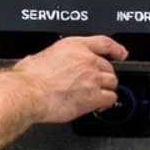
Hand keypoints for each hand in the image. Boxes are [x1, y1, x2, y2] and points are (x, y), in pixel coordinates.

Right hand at [12, 35, 128, 122]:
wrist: (29, 93)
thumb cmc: (29, 78)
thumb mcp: (37, 56)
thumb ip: (47, 58)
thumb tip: (41, 63)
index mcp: (73, 46)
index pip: (104, 43)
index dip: (116, 48)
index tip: (120, 53)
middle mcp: (86, 60)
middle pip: (109, 67)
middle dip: (104, 75)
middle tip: (97, 83)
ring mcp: (92, 78)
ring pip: (112, 82)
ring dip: (107, 89)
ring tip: (99, 94)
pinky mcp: (93, 97)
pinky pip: (110, 99)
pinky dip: (107, 103)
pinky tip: (101, 106)